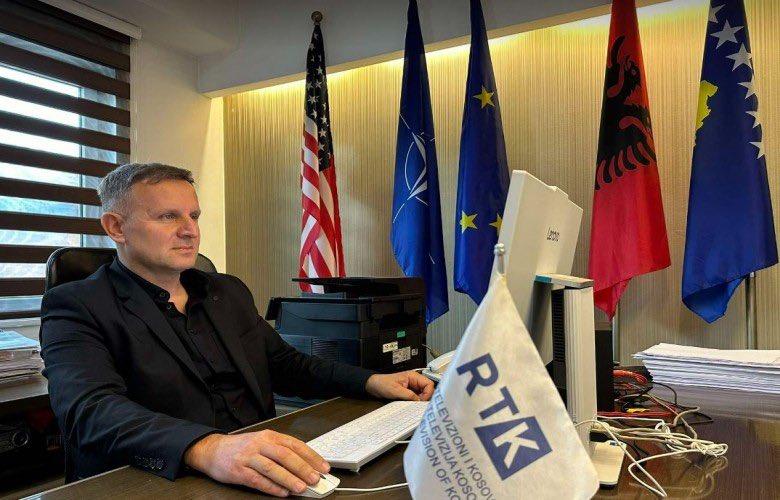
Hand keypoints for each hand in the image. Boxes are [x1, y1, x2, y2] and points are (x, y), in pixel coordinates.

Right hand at [184, 430, 328, 496]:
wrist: (213, 450)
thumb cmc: (242, 447)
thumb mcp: (263, 442)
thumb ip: (282, 452)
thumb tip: (306, 466)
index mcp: (270, 436)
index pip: (295, 444)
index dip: (311, 456)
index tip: (323, 467)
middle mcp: (260, 444)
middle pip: (285, 455)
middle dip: (303, 468)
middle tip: (316, 479)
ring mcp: (249, 457)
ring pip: (272, 468)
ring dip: (289, 479)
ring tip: (301, 488)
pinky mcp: (239, 471)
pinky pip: (257, 480)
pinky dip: (271, 487)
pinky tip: (282, 493)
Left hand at [365, 370, 434, 401]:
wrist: (373, 386)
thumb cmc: (382, 384)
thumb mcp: (396, 390)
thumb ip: (409, 395)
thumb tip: (419, 401)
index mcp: (413, 376)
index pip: (429, 384)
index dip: (428, 393)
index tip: (422, 401)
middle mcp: (414, 381)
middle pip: (427, 390)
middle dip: (425, 398)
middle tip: (419, 404)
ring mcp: (412, 387)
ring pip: (423, 395)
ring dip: (420, 401)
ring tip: (414, 405)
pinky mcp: (409, 393)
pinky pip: (416, 398)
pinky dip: (416, 402)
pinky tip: (412, 405)